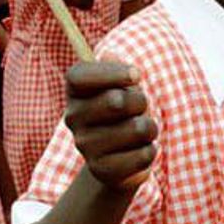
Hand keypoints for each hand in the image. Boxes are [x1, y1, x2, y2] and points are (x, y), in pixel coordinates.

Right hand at [64, 62, 157, 190]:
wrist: (119, 159)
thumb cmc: (123, 113)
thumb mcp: (121, 86)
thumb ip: (116, 69)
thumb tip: (110, 53)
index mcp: (74, 92)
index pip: (79, 75)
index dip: (110, 72)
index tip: (137, 75)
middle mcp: (73, 118)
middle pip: (117, 100)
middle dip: (141, 101)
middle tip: (140, 108)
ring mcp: (85, 146)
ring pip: (137, 129)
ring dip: (150, 128)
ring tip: (140, 132)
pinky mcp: (101, 170)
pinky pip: (143, 154)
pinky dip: (150, 151)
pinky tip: (138, 151)